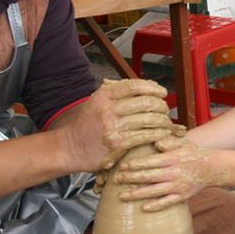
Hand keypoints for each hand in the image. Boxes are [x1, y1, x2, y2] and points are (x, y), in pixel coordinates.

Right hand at [58, 79, 174, 173]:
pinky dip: (158, 134)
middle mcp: (108, 109)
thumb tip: (145, 85)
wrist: (68, 148)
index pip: (135, 86)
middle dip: (160, 106)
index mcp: (104, 96)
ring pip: (148, 120)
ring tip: (166, 123)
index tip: (162, 92)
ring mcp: (113, 127)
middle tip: (165, 110)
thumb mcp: (96, 102)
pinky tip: (162, 134)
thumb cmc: (86, 125)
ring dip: (163, 121)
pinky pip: (145, 136)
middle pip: (145, 103)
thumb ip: (117, 94)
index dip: (153, 88)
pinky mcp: (118, 144)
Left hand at [113, 135, 227, 211]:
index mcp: (171, 159)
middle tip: (115, 180)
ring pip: (154, 191)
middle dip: (130, 179)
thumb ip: (168, 142)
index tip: (121, 167)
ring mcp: (177, 186)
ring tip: (122, 196)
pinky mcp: (182, 196)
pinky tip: (144, 208)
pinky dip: (156, 205)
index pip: (149, 162)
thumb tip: (155, 143)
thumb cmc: (194, 154)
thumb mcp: (183, 143)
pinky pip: (167, 202)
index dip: (134, 165)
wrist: (213, 167)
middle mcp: (172, 173)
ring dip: (137, 194)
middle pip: (148, 176)